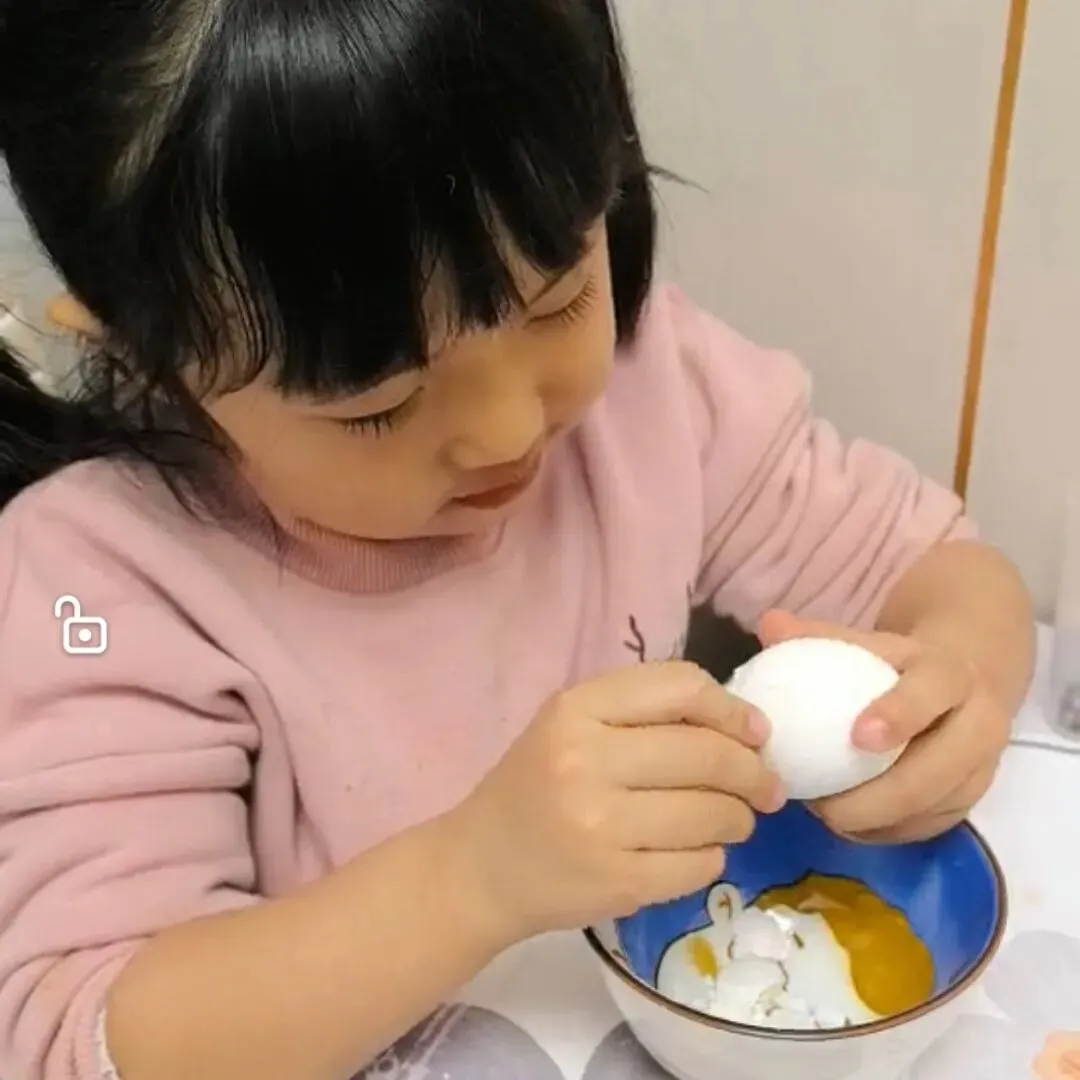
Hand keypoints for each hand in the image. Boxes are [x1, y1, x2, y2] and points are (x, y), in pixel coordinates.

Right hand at [448, 662, 784, 938]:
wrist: (480, 867)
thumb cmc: (534, 785)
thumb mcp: (572, 725)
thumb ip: (645, 712)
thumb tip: (748, 727)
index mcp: (575, 709)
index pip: (682, 688)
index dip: (733, 709)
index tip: (757, 732)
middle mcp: (586, 760)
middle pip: (708, 754)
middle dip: (753, 772)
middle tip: (765, 786)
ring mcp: (600, 825)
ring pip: (713, 813)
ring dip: (738, 818)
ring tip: (731, 820)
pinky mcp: (616, 883)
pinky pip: (699, 865)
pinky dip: (711, 858)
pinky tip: (695, 853)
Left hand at [759, 611, 1009, 843]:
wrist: (970, 674)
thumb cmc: (903, 660)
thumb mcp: (872, 641)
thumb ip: (819, 635)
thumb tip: (768, 626)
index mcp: (951, 673)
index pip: (932, 693)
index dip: (899, 715)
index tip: (857, 737)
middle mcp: (979, 722)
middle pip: (940, 770)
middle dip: (882, 797)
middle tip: (824, 805)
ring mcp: (982, 767)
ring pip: (936, 807)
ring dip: (879, 820)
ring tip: (826, 814)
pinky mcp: (972, 799)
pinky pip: (931, 827)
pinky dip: (888, 832)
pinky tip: (847, 827)